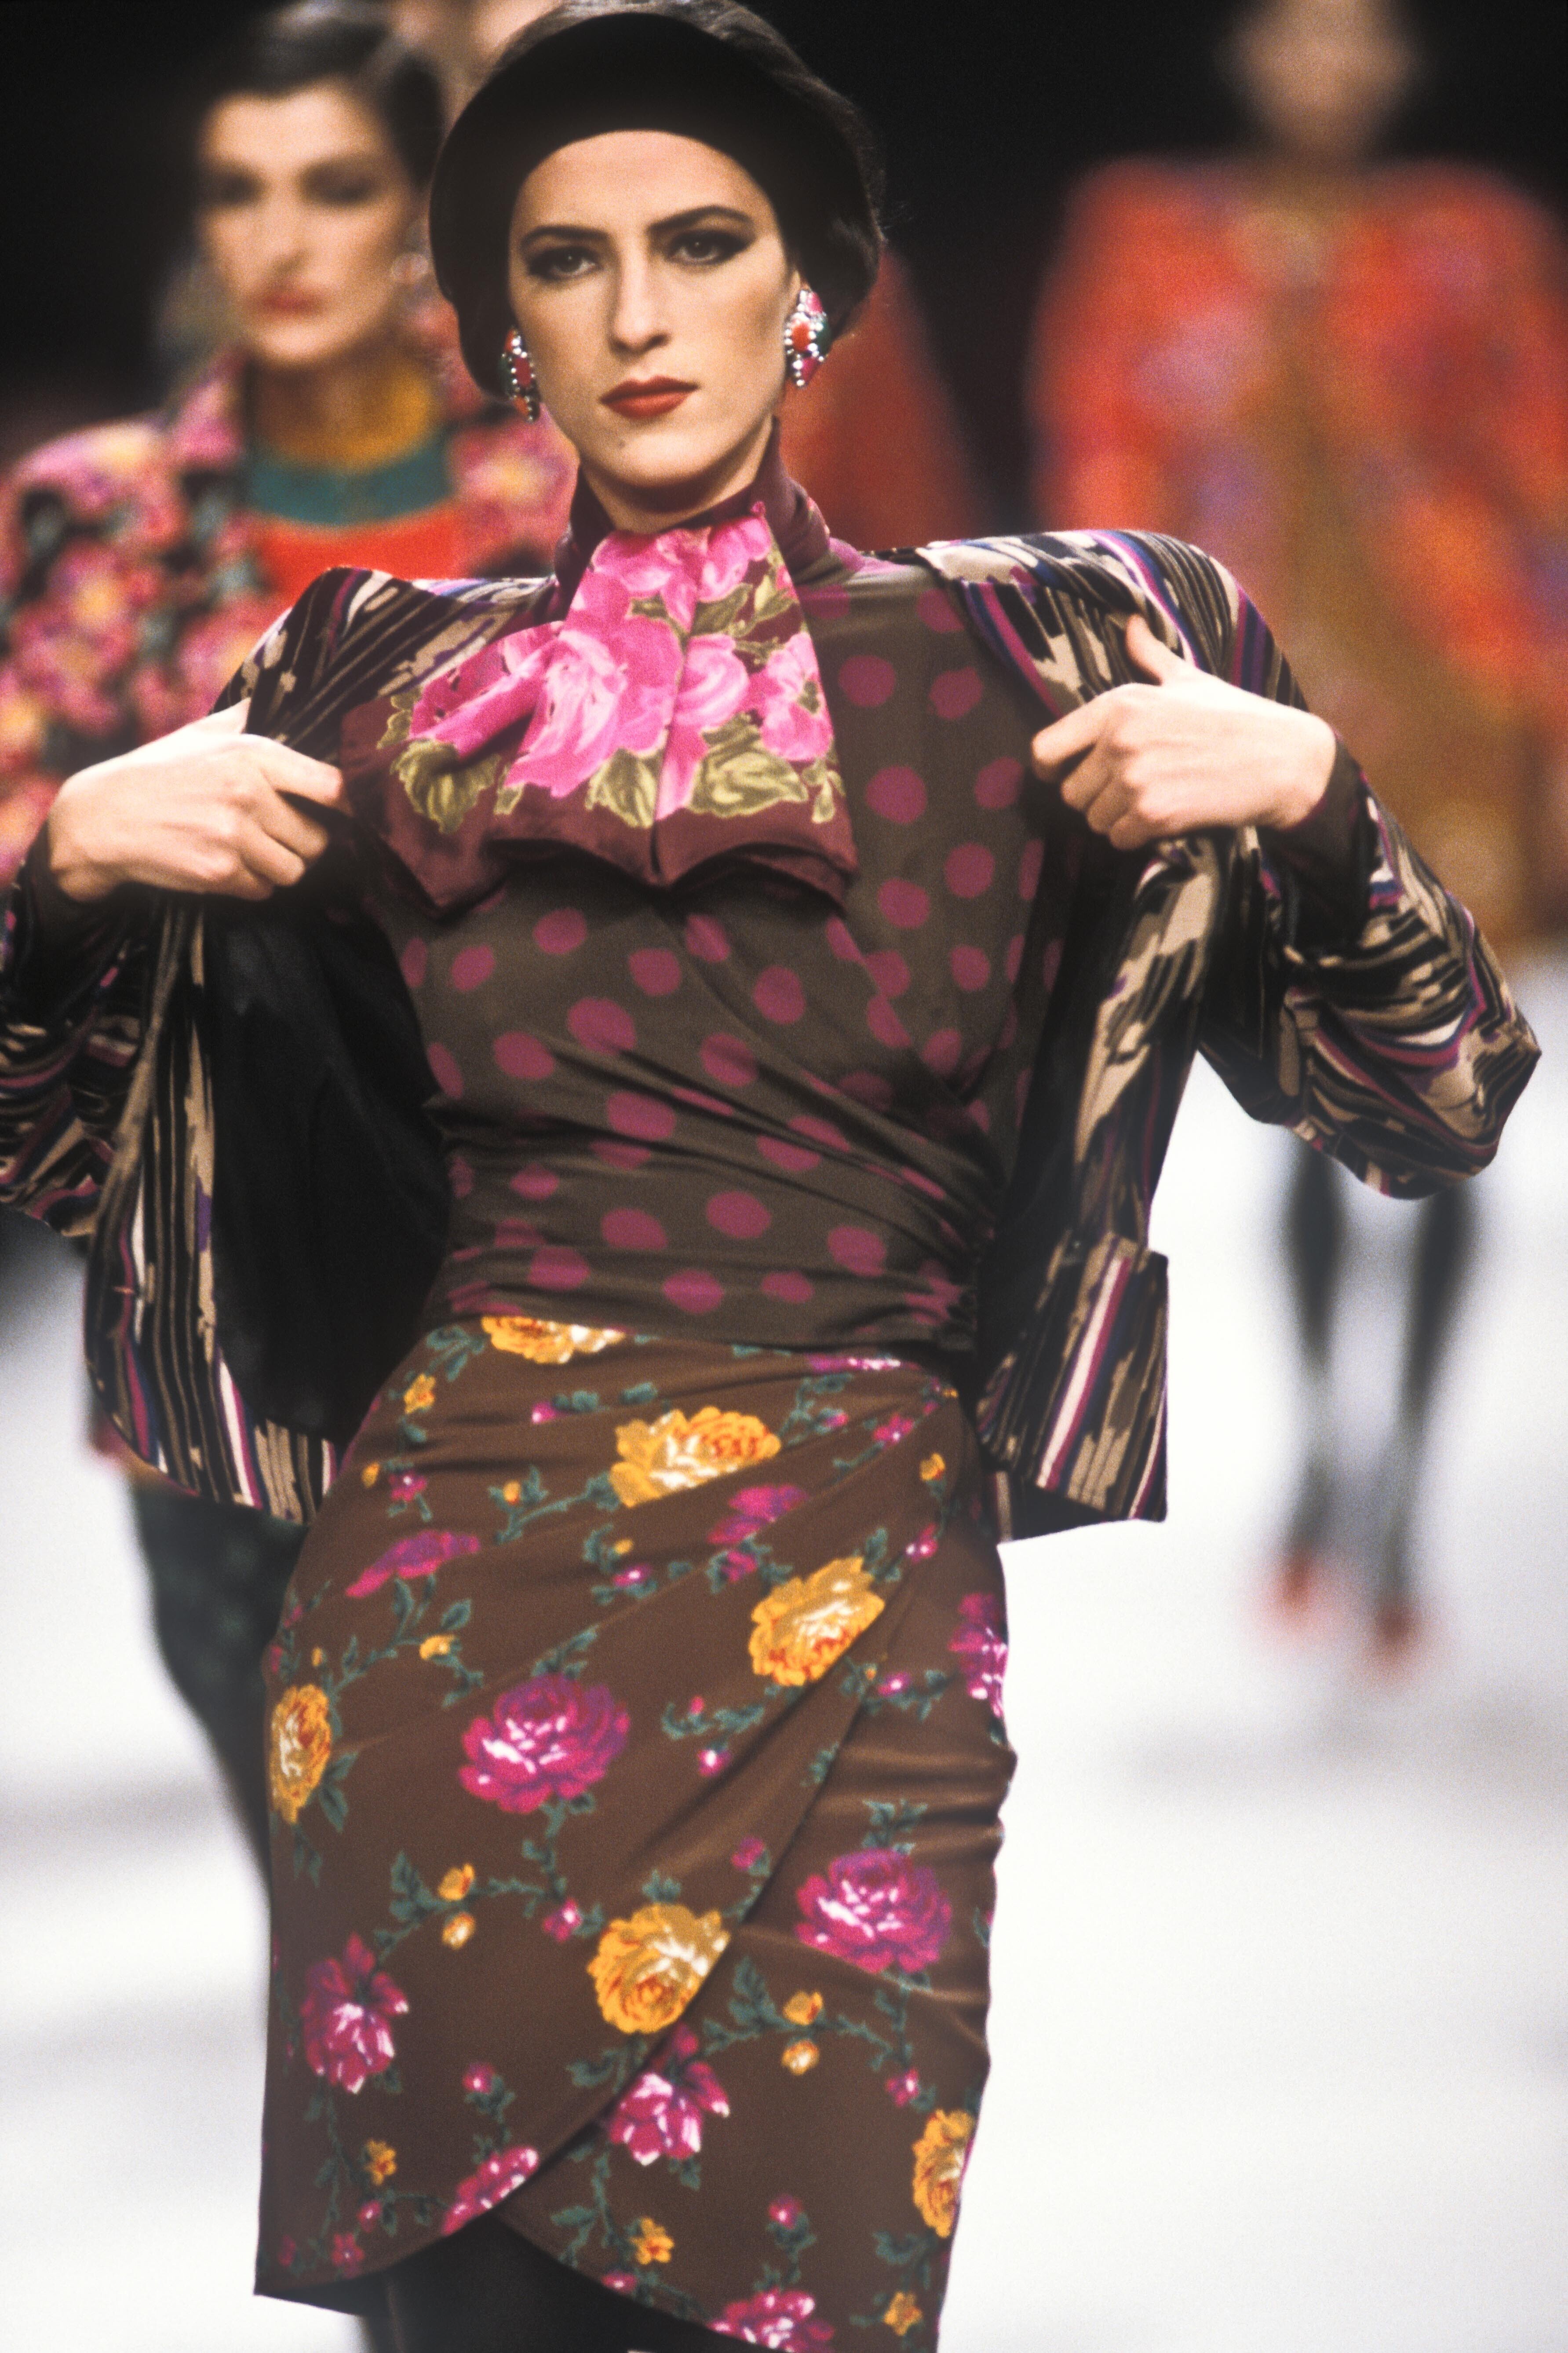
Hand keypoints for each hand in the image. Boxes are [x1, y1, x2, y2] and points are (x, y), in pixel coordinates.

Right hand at [45, 702, 344, 903]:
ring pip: (294, 870)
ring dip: (280, 868)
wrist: (102, 818)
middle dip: (304, 844)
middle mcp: (249, 794)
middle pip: (317, 839)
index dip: (351, 804)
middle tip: (282, 837)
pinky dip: (253, 885)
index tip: (355, 813)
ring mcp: (234, 836)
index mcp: (253, 755)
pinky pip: (263, 889)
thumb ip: (241, 722)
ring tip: (253, 852)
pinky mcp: (220, 872)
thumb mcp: (198, 736)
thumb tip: (269, 697)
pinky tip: (228, 866)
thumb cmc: (154, 774)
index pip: (331, 785)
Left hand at [1030, 614, 1336, 849]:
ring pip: (1094, 819)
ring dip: (1117, 819)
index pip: (1045, 749)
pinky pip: (1119, 839)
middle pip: (1070, 793)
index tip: (1066, 772)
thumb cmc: (1234, 717)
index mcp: (1117, 705)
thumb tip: (1131, 623)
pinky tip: (1164, 818)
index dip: (1052, 767)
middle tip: (1129, 790)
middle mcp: (1118, 741)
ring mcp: (1134, 780)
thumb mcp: (1188, 679)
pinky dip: (1137, 836)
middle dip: (1095, 797)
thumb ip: (1149, 656)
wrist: (1279, 759)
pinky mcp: (1152, 814)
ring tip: (1151, 800)